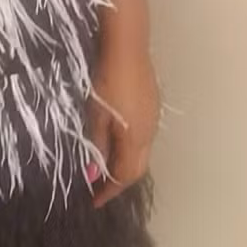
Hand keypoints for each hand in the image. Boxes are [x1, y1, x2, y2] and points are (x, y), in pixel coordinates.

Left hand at [86, 42, 159, 207]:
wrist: (128, 47)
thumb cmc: (108, 80)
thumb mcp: (96, 114)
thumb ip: (97, 144)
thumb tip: (93, 173)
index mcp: (135, 138)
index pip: (125, 175)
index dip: (110, 190)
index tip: (95, 200)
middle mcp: (149, 133)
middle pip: (138, 168)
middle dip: (119, 181)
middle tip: (100, 187)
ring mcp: (153, 118)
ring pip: (142, 152)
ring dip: (125, 163)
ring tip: (105, 166)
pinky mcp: (153, 104)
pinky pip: (144, 137)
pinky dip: (131, 148)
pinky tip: (118, 142)